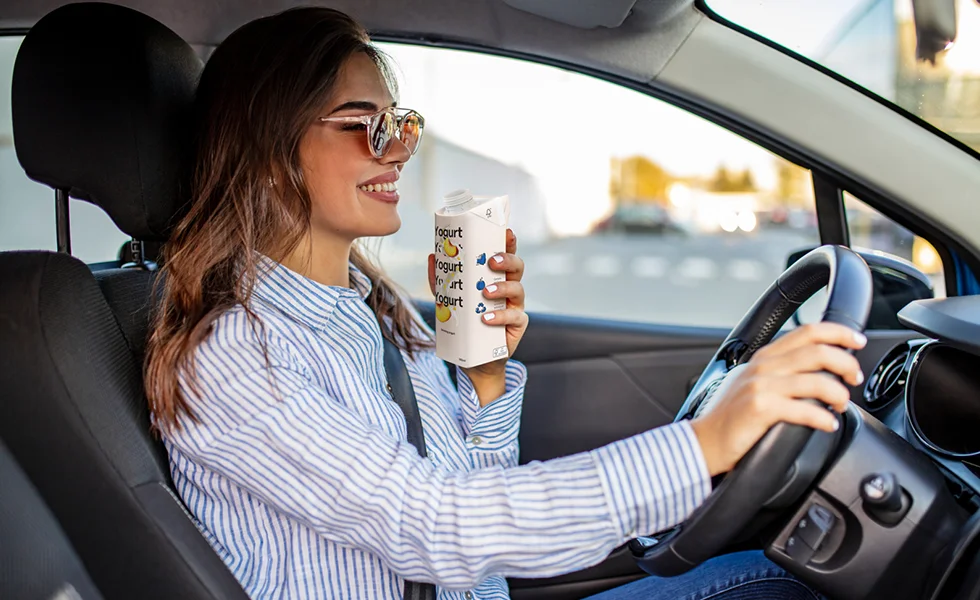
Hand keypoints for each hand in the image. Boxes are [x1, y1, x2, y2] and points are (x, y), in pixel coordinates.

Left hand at [428, 229, 528, 389]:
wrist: (474, 357)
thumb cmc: (466, 322)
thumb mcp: (449, 299)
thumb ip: (441, 280)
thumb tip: (432, 256)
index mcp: (497, 277)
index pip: (506, 255)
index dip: (509, 243)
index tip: (507, 232)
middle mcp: (509, 288)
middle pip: (517, 268)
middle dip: (508, 260)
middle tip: (492, 261)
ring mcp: (515, 307)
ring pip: (518, 290)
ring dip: (502, 287)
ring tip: (485, 292)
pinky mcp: (517, 326)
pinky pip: (514, 317)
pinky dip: (500, 317)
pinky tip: (486, 318)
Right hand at [690, 323, 866, 476]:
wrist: (704, 442)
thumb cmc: (730, 416)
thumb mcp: (753, 382)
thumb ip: (780, 371)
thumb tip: (818, 371)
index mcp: (765, 356)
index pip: (808, 332)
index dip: (838, 333)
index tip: (857, 341)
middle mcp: (763, 366)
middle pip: (818, 351)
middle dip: (846, 364)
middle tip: (854, 378)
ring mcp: (761, 386)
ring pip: (816, 380)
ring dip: (839, 393)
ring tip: (841, 405)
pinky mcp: (760, 408)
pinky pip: (804, 409)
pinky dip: (823, 418)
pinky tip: (828, 424)